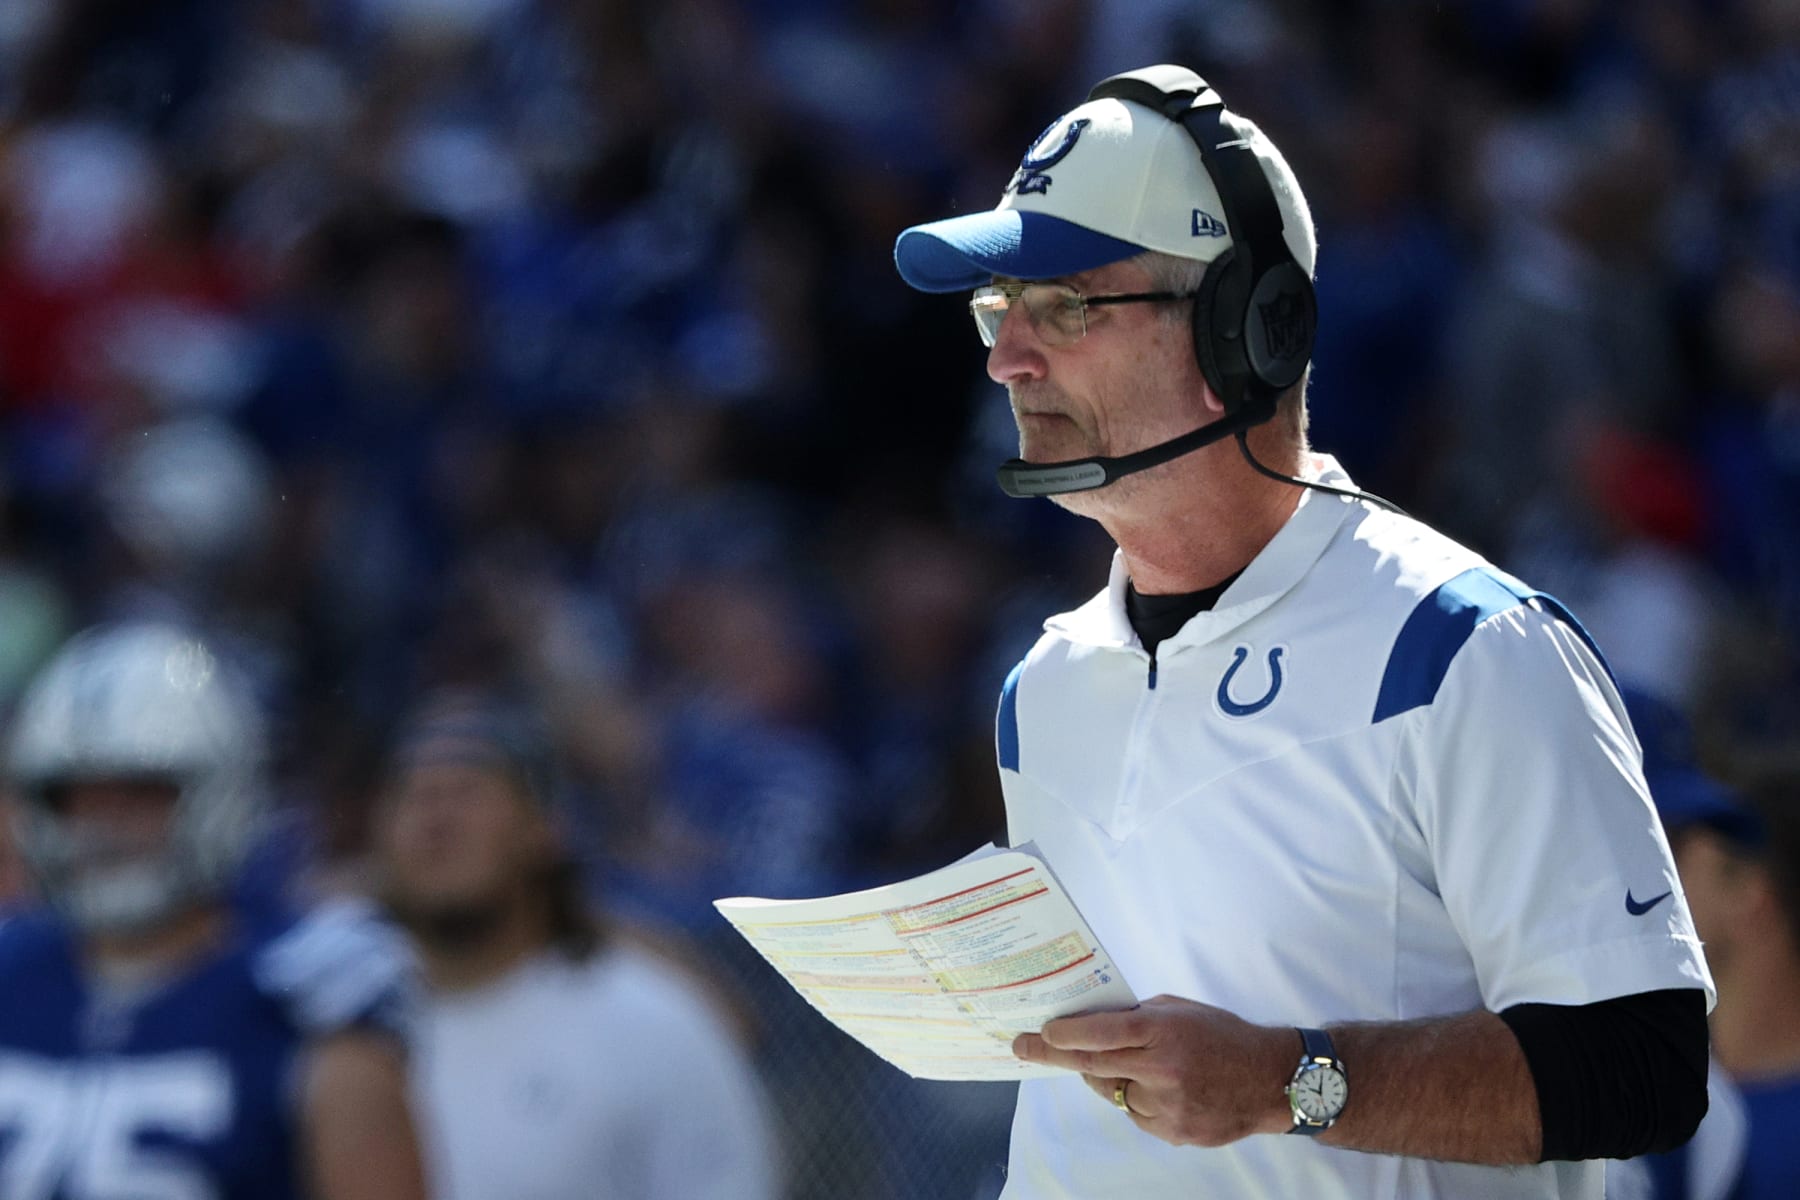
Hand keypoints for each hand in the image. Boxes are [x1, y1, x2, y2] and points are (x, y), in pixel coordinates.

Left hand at [1012, 995, 1296, 1146]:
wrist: (1271, 1081)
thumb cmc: (1223, 1035)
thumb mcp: (1180, 1010)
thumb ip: (1138, 1017)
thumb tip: (1093, 1021)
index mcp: (1164, 1032)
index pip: (1101, 1033)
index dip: (1065, 1034)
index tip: (1040, 1031)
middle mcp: (1162, 1070)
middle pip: (1093, 1065)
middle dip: (1051, 1055)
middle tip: (1021, 1047)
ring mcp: (1167, 1106)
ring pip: (1113, 1091)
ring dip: (1110, 1076)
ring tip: (1138, 1065)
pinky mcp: (1173, 1132)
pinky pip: (1134, 1113)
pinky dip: (1137, 1099)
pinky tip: (1164, 1089)